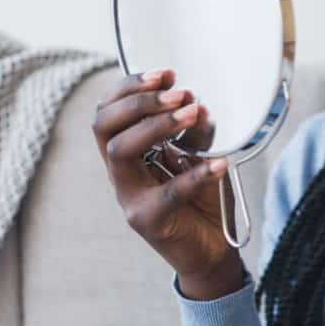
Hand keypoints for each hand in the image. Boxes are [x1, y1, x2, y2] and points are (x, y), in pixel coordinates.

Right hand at [91, 68, 244, 299]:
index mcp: (127, 152)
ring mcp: (130, 197)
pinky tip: (220, 162)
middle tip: (179, 92)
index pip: (108, 111)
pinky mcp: (148, 221)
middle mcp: (120, 173)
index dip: (130, 87)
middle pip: (104, 126)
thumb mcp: (200, 153)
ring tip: (193, 113)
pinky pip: (167, 192)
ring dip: (157, 125)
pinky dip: (197, 173)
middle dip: (139, 102)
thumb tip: (196, 103)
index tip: (165, 74)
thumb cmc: (201, 199)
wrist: (211, 251)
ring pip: (120, 151)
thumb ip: (195, 130)